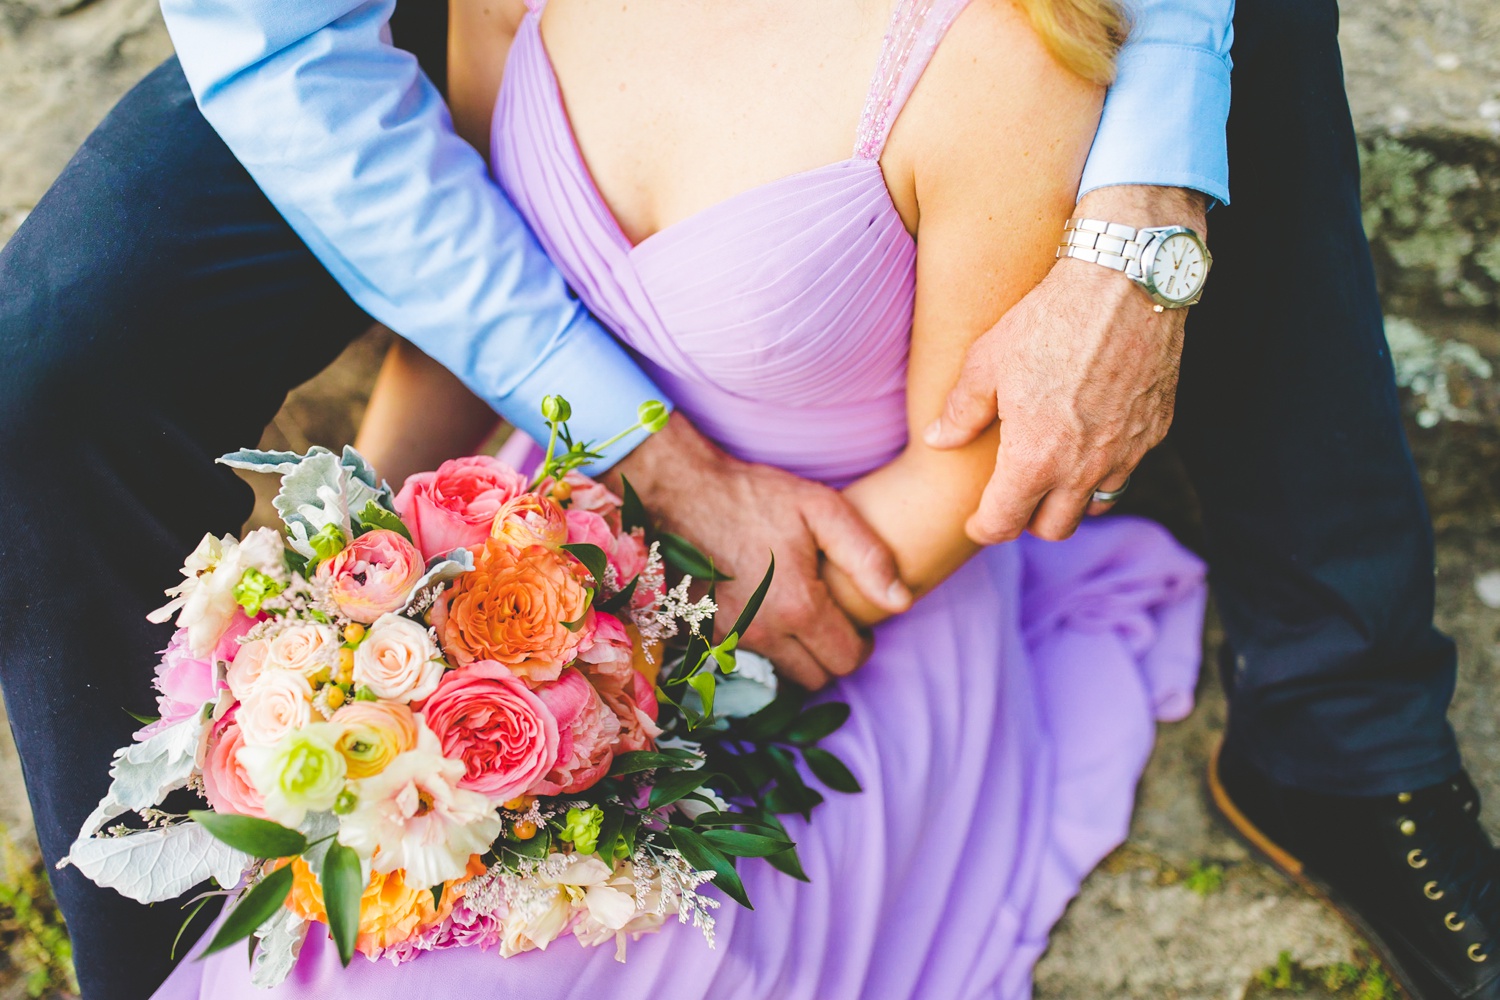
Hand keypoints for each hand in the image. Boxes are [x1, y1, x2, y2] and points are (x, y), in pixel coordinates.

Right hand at [606, 413, 910, 688]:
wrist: (683, 492)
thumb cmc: (755, 496)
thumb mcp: (821, 509)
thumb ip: (867, 556)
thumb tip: (901, 601)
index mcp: (799, 607)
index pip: (846, 661)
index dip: (861, 646)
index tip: (858, 625)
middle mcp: (763, 632)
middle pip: (815, 677)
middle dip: (830, 654)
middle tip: (830, 619)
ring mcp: (730, 636)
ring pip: (781, 673)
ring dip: (796, 653)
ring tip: (798, 613)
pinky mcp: (705, 634)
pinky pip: (747, 659)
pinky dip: (762, 646)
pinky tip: (764, 610)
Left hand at [923, 185, 1207, 543]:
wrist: (1127, 283)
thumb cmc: (1048, 318)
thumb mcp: (987, 362)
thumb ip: (962, 411)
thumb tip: (938, 440)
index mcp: (1035, 459)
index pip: (1004, 524)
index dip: (982, 527)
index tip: (975, 520)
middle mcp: (1084, 468)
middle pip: (1054, 528)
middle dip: (1028, 520)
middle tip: (1012, 496)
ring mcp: (1126, 453)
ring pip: (1095, 505)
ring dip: (1069, 498)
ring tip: (1051, 470)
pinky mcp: (1155, 432)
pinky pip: (1126, 470)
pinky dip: (1103, 468)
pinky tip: (1088, 438)